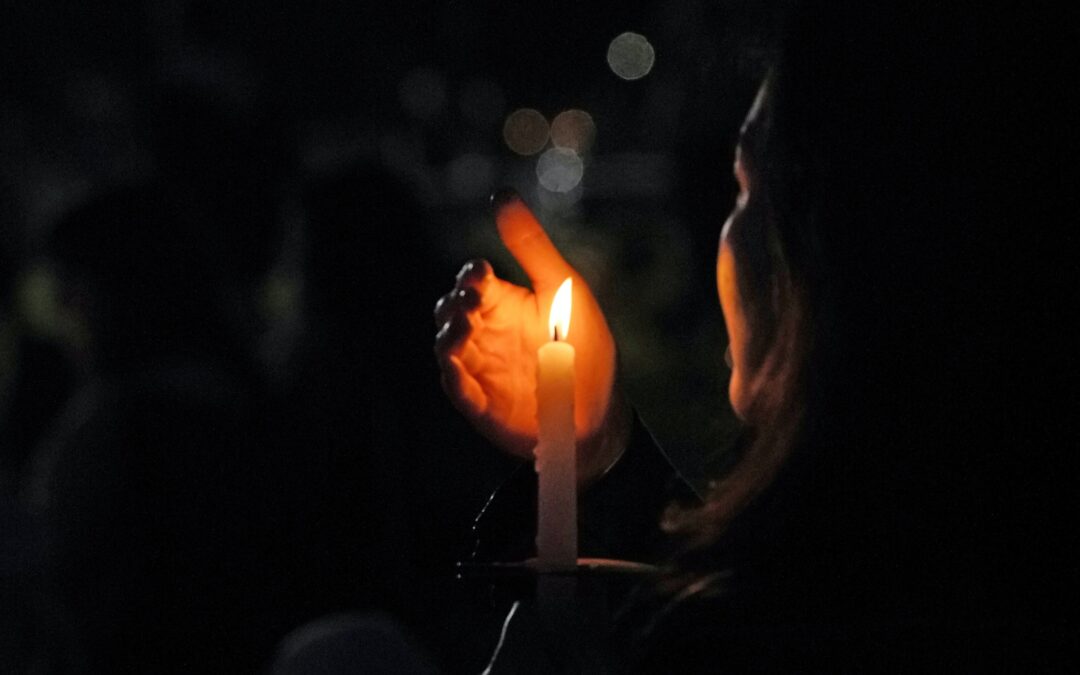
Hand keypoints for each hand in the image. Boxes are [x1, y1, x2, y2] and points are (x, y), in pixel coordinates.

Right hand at [434, 190, 628, 485]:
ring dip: (448, 336)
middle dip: (455, 304)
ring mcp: (480, 368)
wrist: (601, 409)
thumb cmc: (584, 345)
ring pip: (446, 347)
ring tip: (462, 329)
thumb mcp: (563, 287)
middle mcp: (484, 332)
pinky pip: (458, 389)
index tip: (481, 273)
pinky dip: (453, 378)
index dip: (471, 275)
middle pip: (449, 310)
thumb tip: (500, 194)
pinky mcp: (481, 403)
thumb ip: (530, 245)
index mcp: (502, 302)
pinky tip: (458, 368)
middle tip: (471, 301)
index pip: (472, 280)